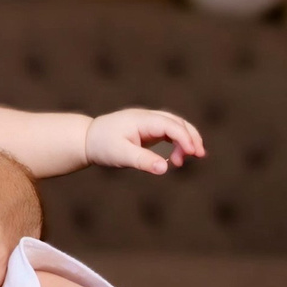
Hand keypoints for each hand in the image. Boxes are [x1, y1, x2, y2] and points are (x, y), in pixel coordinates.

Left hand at [85, 109, 204, 173]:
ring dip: (185, 140)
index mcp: (141, 119)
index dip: (184, 137)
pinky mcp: (147, 130)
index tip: (193, 153)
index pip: (170, 124)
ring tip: (187, 159)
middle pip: (176, 122)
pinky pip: (167, 133)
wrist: (86, 139)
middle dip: (191, 137)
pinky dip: (176, 143)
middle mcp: (146, 117)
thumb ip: (143, 161)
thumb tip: (164, 168)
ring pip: (174, 126)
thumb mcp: (121, 156)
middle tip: (200, 155)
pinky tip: (176, 158)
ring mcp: (147, 123)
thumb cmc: (102, 146)